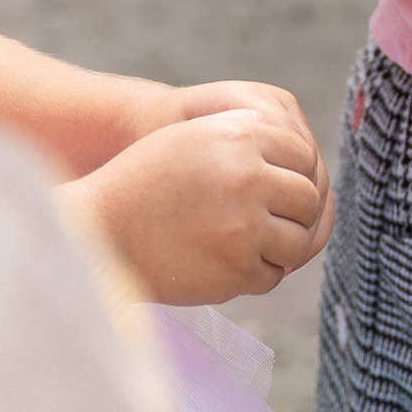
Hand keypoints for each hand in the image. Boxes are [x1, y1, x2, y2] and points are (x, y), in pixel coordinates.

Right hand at [69, 87, 331, 301]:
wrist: (100, 231)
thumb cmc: (145, 183)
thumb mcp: (194, 140)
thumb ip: (248, 141)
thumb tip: (312, 166)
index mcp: (239, 135)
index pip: (302, 156)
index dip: (296, 176)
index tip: (279, 192)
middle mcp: (247, 177)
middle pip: (307, 200)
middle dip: (295, 216)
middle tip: (272, 225)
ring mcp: (245, 225)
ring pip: (297, 242)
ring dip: (282, 249)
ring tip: (252, 247)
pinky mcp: (236, 268)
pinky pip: (271, 275)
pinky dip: (256, 274)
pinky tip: (228, 264)